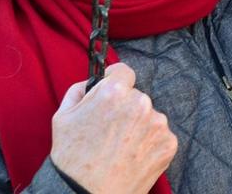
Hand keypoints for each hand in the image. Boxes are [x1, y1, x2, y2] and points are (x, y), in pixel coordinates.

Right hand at [50, 62, 176, 193]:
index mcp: (114, 92)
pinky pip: (159, 136)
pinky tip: (132, 157)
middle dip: (126, 109)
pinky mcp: (168, 144)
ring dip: (139, 127)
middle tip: (111, 131)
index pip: (124, 72)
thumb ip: (79, 90)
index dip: (116, 81)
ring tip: (120, 148)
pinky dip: (149, 144)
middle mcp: (140, 103)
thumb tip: (93, 81)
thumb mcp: (62, 117)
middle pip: (136, 97)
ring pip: (149, 116)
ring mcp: (157, 124)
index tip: (113, 93)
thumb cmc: (71, 159)